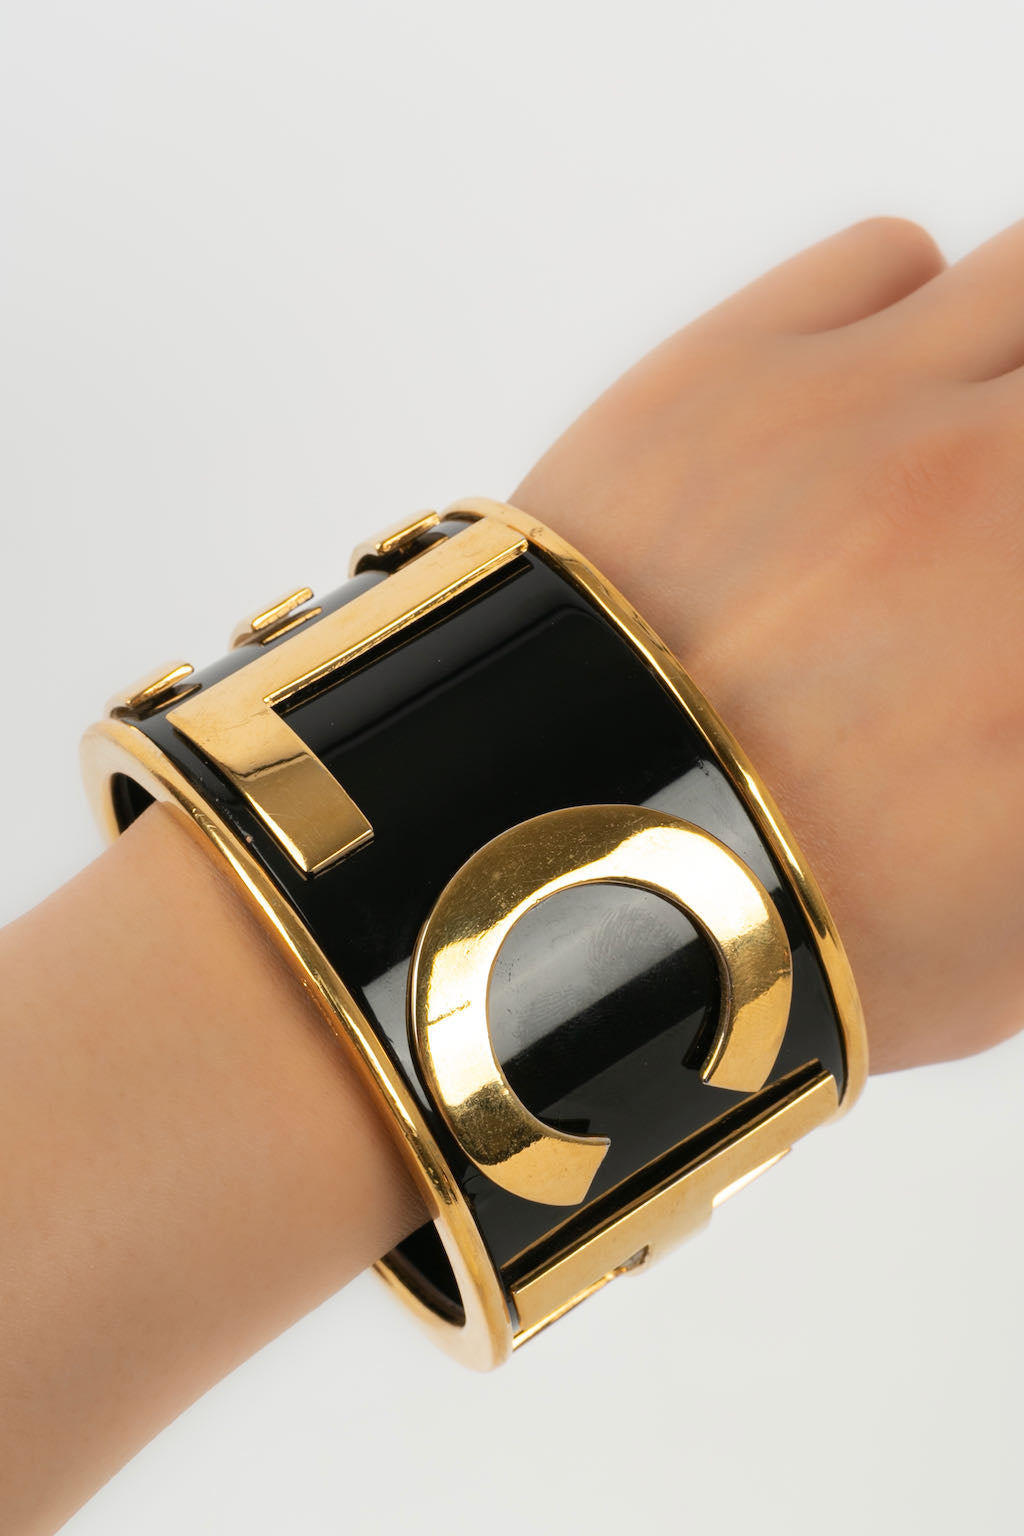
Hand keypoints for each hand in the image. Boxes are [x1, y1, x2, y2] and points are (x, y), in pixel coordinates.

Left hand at [514, 217, 1023, 1072]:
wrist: (546, 875)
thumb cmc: (762, 929)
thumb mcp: (1008, 931)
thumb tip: (1005, 700)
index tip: (1002, 612)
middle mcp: (995, 486)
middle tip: (986, 523)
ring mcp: (875, 407)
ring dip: (1015, 364)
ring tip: (963, 452)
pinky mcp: (739, 364)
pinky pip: (889, 257)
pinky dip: (906, 313)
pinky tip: (867, 405)